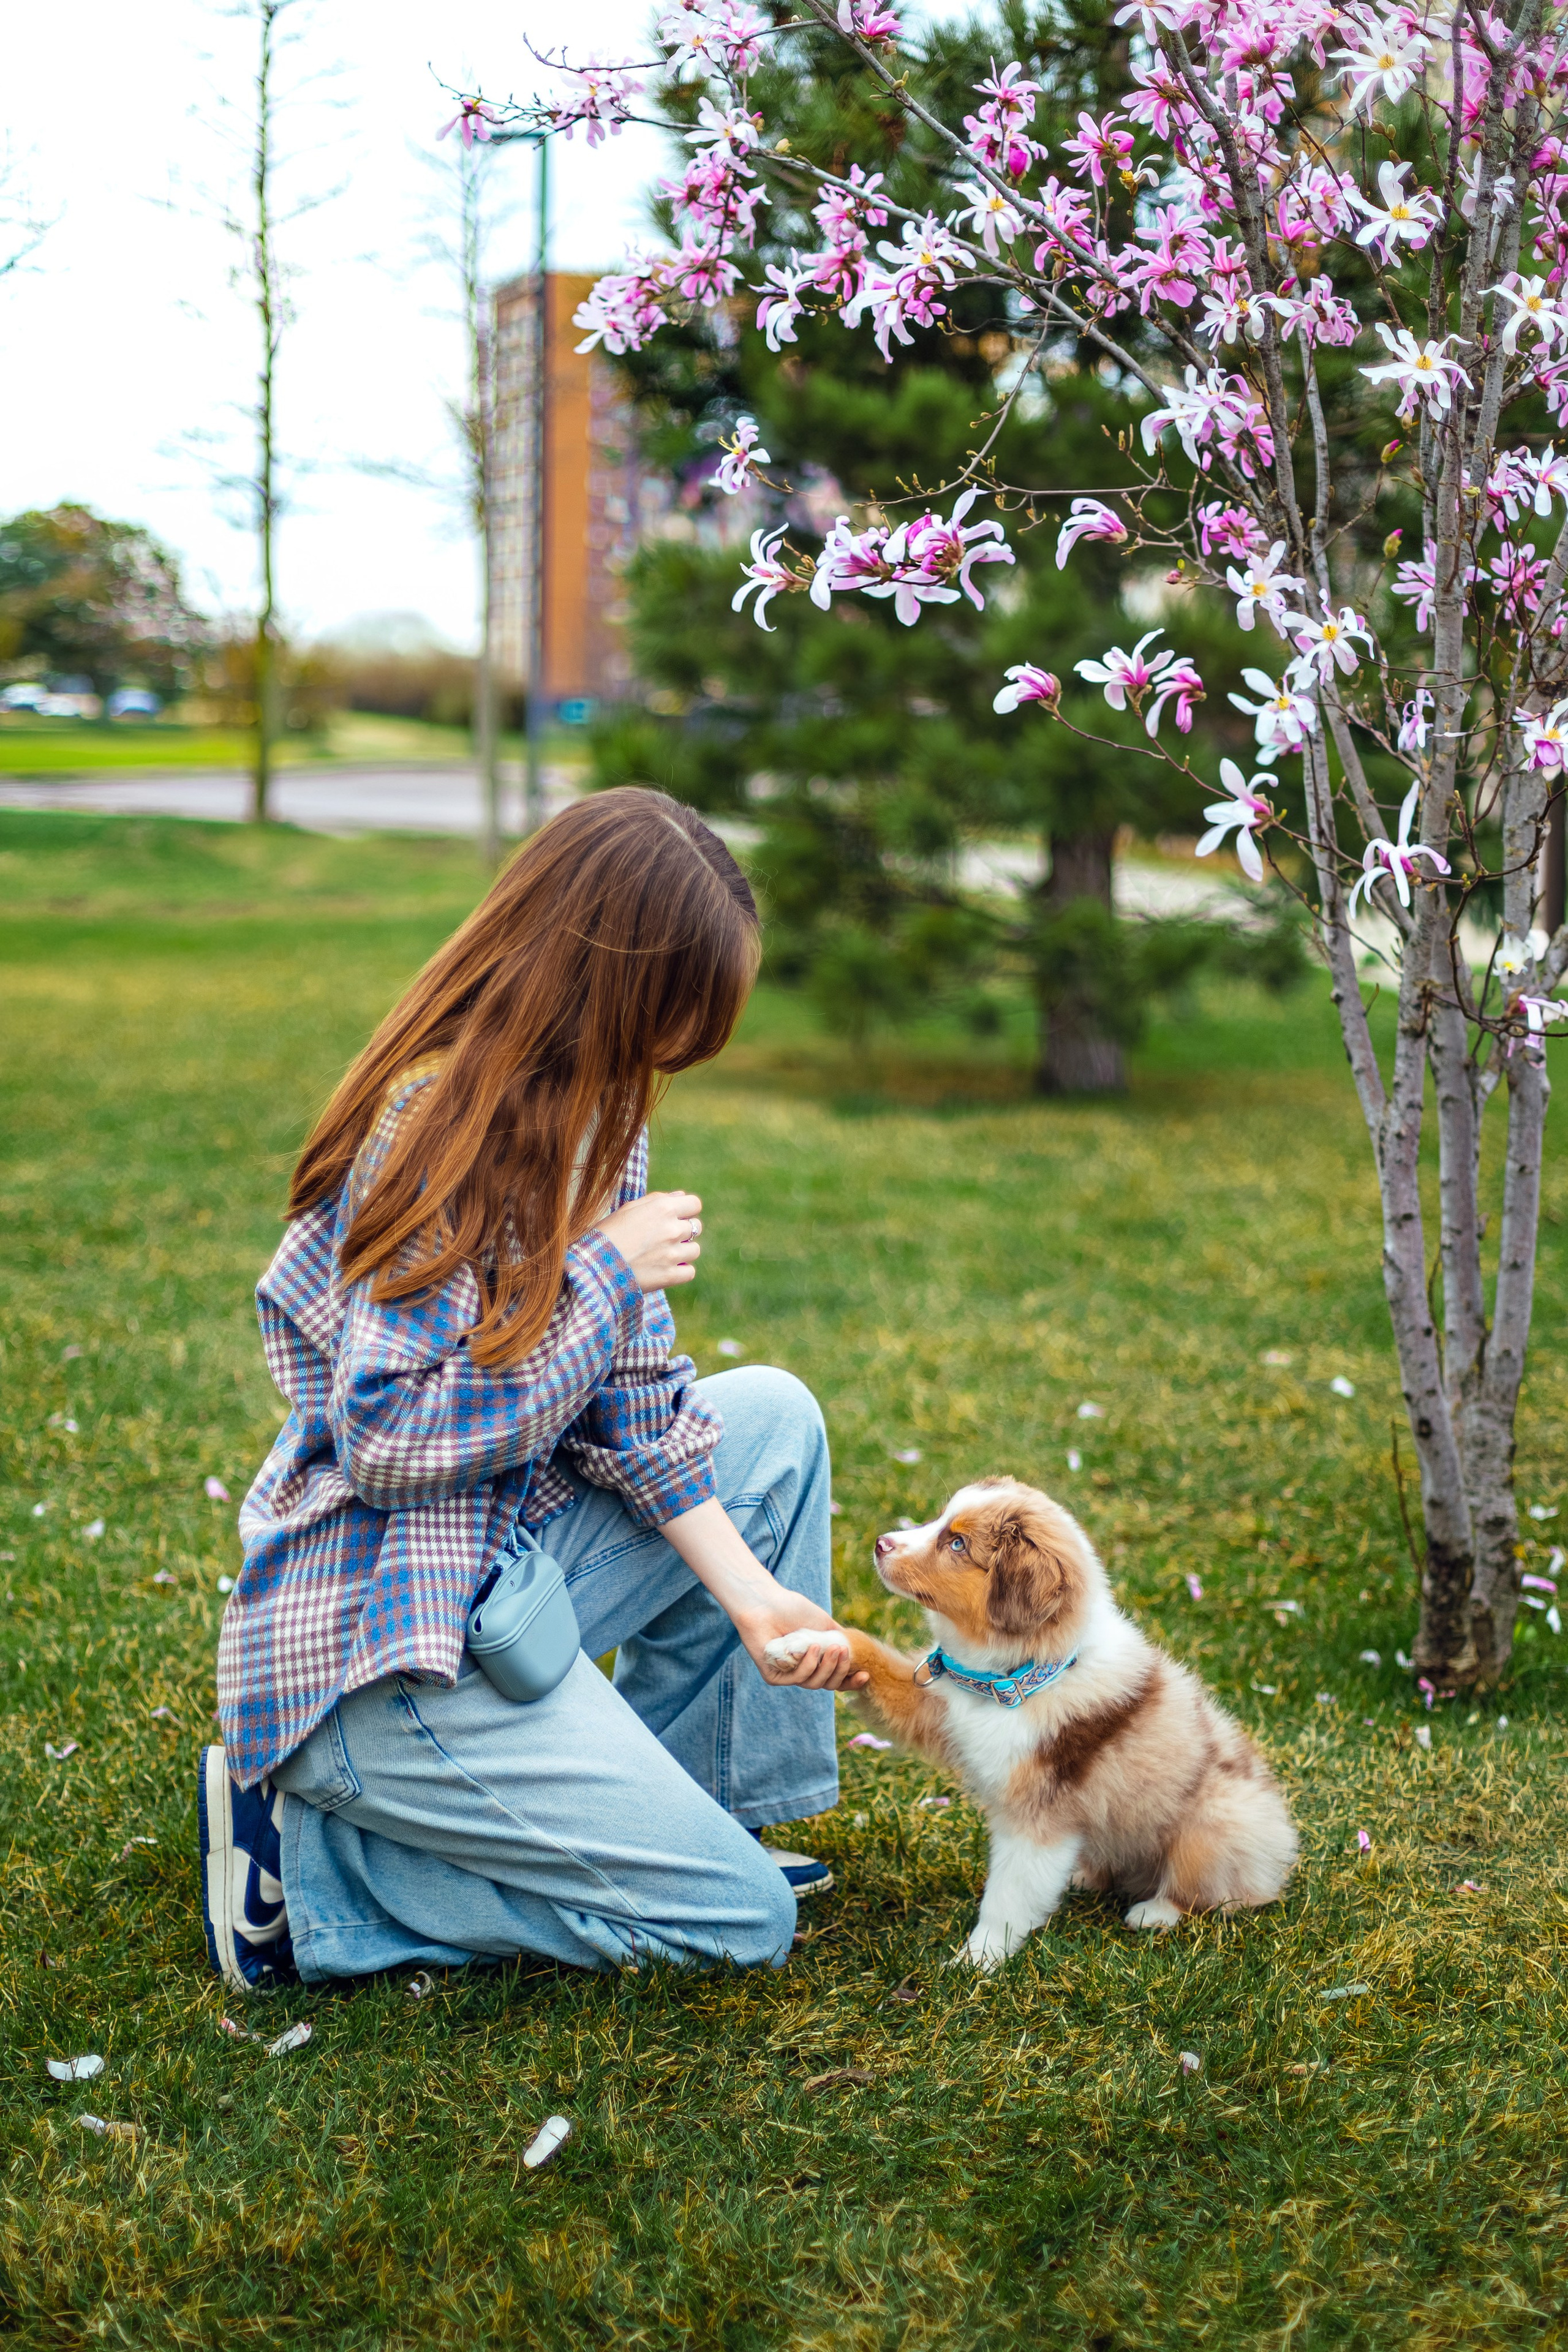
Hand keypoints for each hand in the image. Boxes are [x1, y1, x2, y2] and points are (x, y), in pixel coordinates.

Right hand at [595, 1190, 703, 1292]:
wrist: (593, 1266)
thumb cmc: (607, 1234)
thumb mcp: (628, 1210)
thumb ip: (657, 1200)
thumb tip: (680, 1196)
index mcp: (663, 1208)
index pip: (694, 1204)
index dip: (687, 1210)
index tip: (677, 1217)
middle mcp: (672, 1229)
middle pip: (696, 1227)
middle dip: (684, 1231)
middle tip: (664, 1239)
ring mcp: (672, 1254)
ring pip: (695, 1250)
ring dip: (683, 1252)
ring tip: (662, 1255)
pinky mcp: (670, 1276)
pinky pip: (690, 1272)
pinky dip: (681, 1272)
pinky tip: (665, 1270)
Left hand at [737, 1593, 869, 1691]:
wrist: (766, 1602)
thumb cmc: (793, 1610)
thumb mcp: (825, 1624)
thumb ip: (841, 1639)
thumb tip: (862, 1651)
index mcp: (815, 1662)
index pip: (836, 1680)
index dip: (852, 1682)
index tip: (866, 1675)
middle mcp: (802, 1671)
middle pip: (828, 1685)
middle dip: (840, 1670)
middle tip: (843, 1651)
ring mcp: (788, 1675)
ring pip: (814, 1684)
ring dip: (827, 1666)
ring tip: (832, 1647)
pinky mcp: (773, 1676)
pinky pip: (797, 1679)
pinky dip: (808, 1664)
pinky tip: (813, 1647)